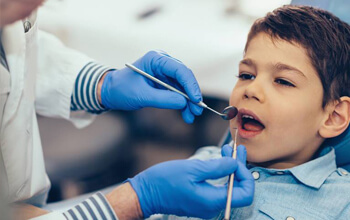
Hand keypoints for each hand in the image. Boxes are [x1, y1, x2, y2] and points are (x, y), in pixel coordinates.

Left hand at [100, 50, 202, 122]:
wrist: (111, 91)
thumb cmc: (122, 89)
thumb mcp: (141, 96)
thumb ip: (163, 99)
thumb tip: (184, 102)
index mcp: (156, 59)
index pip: (179, 69)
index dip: (190, 84)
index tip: (195, 100)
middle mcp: (163, 63)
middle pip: (184, 78)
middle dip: (192, 95)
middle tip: (197, 111)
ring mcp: (165, 72)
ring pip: (183, 87)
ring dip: (189, 102)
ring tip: (191, 116)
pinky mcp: (165, 82)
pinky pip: (178, 92)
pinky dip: (182, 104)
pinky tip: (186, 115)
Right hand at [127, 145, 253, 218]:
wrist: (145, 193)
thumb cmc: (165, 181)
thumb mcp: (193, 169)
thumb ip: (217, 167)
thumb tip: (235, 163)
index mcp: (213, 201)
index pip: (245, 193)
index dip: (245, 174)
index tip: (235, 158)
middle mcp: (213, 206)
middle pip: (238, 189)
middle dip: (239, 168)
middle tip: (237, 149)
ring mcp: (207, 204)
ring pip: (229, 187)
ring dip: (231, 168)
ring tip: (229, 150)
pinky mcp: (201, 200)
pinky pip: (218, 188)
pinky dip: (221, 173)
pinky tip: (219, 160)